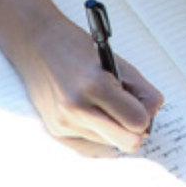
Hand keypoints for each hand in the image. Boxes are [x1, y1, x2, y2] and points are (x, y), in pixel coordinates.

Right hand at [22, 21, 163, 153]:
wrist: (35, 43)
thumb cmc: (77, 48)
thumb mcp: (117, 62)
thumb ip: (142, 91)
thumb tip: (150, 119)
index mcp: (94, 86)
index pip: (138, 122)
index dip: (144, 114)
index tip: (139, 104)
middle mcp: (76, 108)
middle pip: (128, 143)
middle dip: (133, 129)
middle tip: (127, 110)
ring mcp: (64, 122)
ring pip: (110, 143)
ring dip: (111, 126)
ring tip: (98, 101)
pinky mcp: (56, 130)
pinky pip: (91, 141)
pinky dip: (95, 127)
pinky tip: (84, 107)